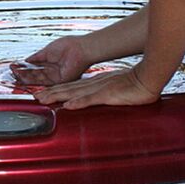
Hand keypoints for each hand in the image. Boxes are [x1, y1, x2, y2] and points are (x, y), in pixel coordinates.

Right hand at [11, 36, 92, 87]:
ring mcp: (56, 78)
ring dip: (26, 78)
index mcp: (51, 64)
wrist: (80, 48)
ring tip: (15, 75)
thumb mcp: (47, 51)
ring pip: (38, 80)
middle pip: (35, 76)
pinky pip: (44, 83)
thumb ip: (36, 57)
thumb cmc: (68, 46)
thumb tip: (26, 61)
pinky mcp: (59, 82)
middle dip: (23, 75)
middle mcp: (53, 72)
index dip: (25, 69)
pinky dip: (33, 81)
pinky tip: (24, 77)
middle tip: (13, 73)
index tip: (15, 68)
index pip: (36, 69)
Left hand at [35, 66, 160, 109]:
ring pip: (74, 93)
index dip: (57, 90)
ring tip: (44, 100)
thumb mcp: (116, 89)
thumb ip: (104, 94)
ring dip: (58, 96)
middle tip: (35, 97)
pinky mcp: (108, 94)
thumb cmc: (136, 84)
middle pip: (68, 89)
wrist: (149, 77)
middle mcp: (94, 84)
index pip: (72, 87)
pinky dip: (79, 102)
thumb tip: (97, 99)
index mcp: (96, 83)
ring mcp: (100, 88)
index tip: (44, 93)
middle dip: (51, 93)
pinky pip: (91, 99)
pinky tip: (69, 106)